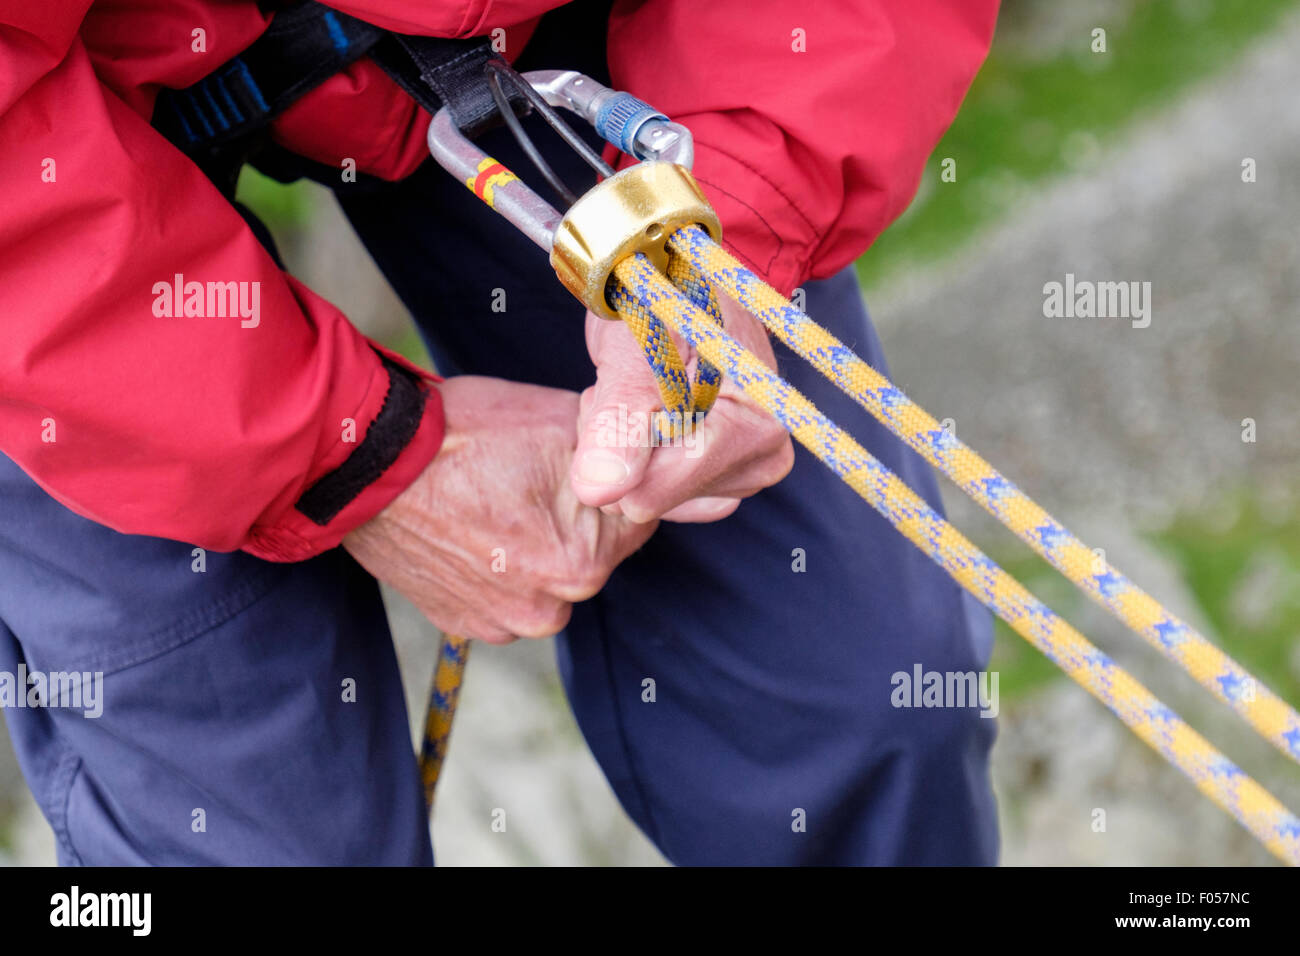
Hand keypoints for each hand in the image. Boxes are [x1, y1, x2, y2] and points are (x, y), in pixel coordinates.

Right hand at [343, 376, 656, 642]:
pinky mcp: (457, 622)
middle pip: (589, 554)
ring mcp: (498, 623)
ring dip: (531, 546)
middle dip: (571, 517)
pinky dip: (492, 565)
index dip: (613, 486)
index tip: (581, 466)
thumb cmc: (463, 435)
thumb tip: (645, 450)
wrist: (366, 461)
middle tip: (528, 476)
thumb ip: (618, 448)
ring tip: (493, 500)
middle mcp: (547, 610)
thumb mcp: (561, 421)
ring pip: (543, 577)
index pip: (635, 522)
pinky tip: (469, 526)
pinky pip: (499, 593)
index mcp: (584, 564)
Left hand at [570, 292, 793, 522]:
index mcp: (755, 426)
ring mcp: (747, 476)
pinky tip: (651, 417)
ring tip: (642, 394)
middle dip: (622, 448)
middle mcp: (763, 459)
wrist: (690, 283)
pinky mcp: (726, 485)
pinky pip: (655, 500)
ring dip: (626, 450)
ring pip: (645, 501)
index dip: (619, 444)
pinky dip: (641, 462)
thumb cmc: (667, 299)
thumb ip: (620, 422)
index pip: (656, 488)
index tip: (624, 387)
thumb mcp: (635, 351)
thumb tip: (597, 492)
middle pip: (648, 499)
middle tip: (629, 387)